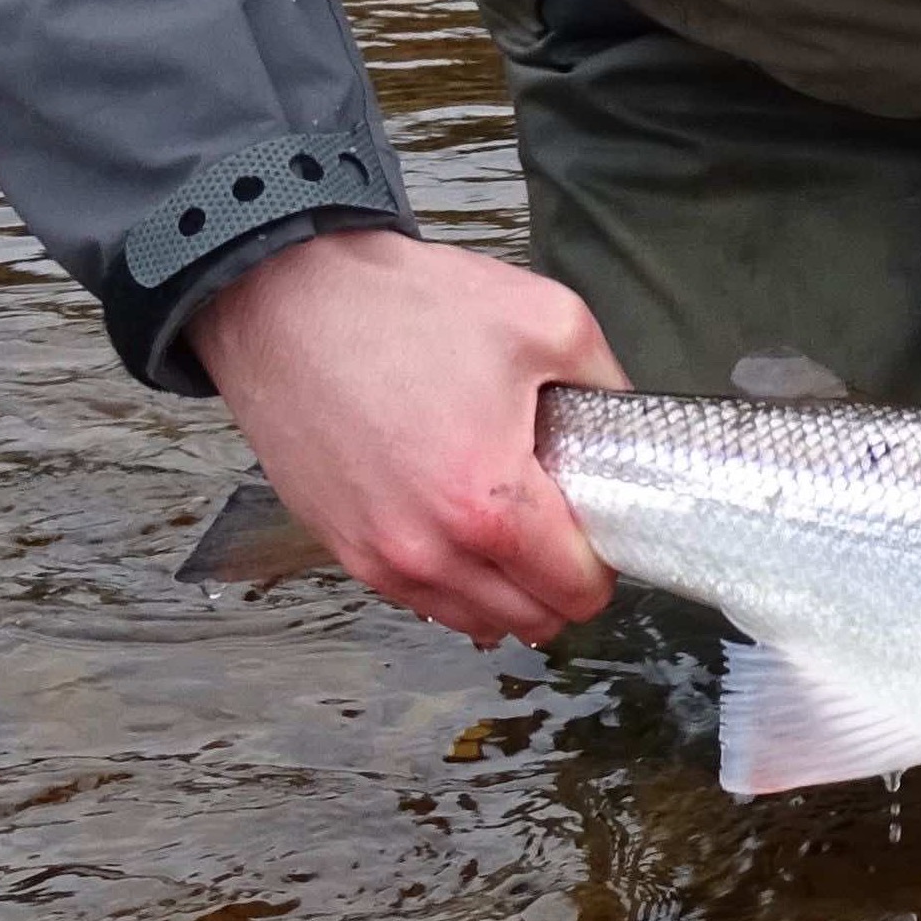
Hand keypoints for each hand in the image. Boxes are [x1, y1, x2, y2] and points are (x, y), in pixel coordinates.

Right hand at [188, 226, 625, 648]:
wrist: (289, 301)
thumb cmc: (409, 308)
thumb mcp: (549, 321)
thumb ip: (608, 385)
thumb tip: (631, 431)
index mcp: (488, 504)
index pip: (575, 590)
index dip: (605, 560)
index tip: (604, 522)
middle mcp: (428, 551)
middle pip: (530, 619)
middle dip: (562, 581)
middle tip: (566, 520)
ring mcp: (378, 558)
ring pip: (473, 620)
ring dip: (507, 589)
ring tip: (515, 522)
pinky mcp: (340, 547)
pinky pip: (419, 597)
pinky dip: (453, 580)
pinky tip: (463, 524)